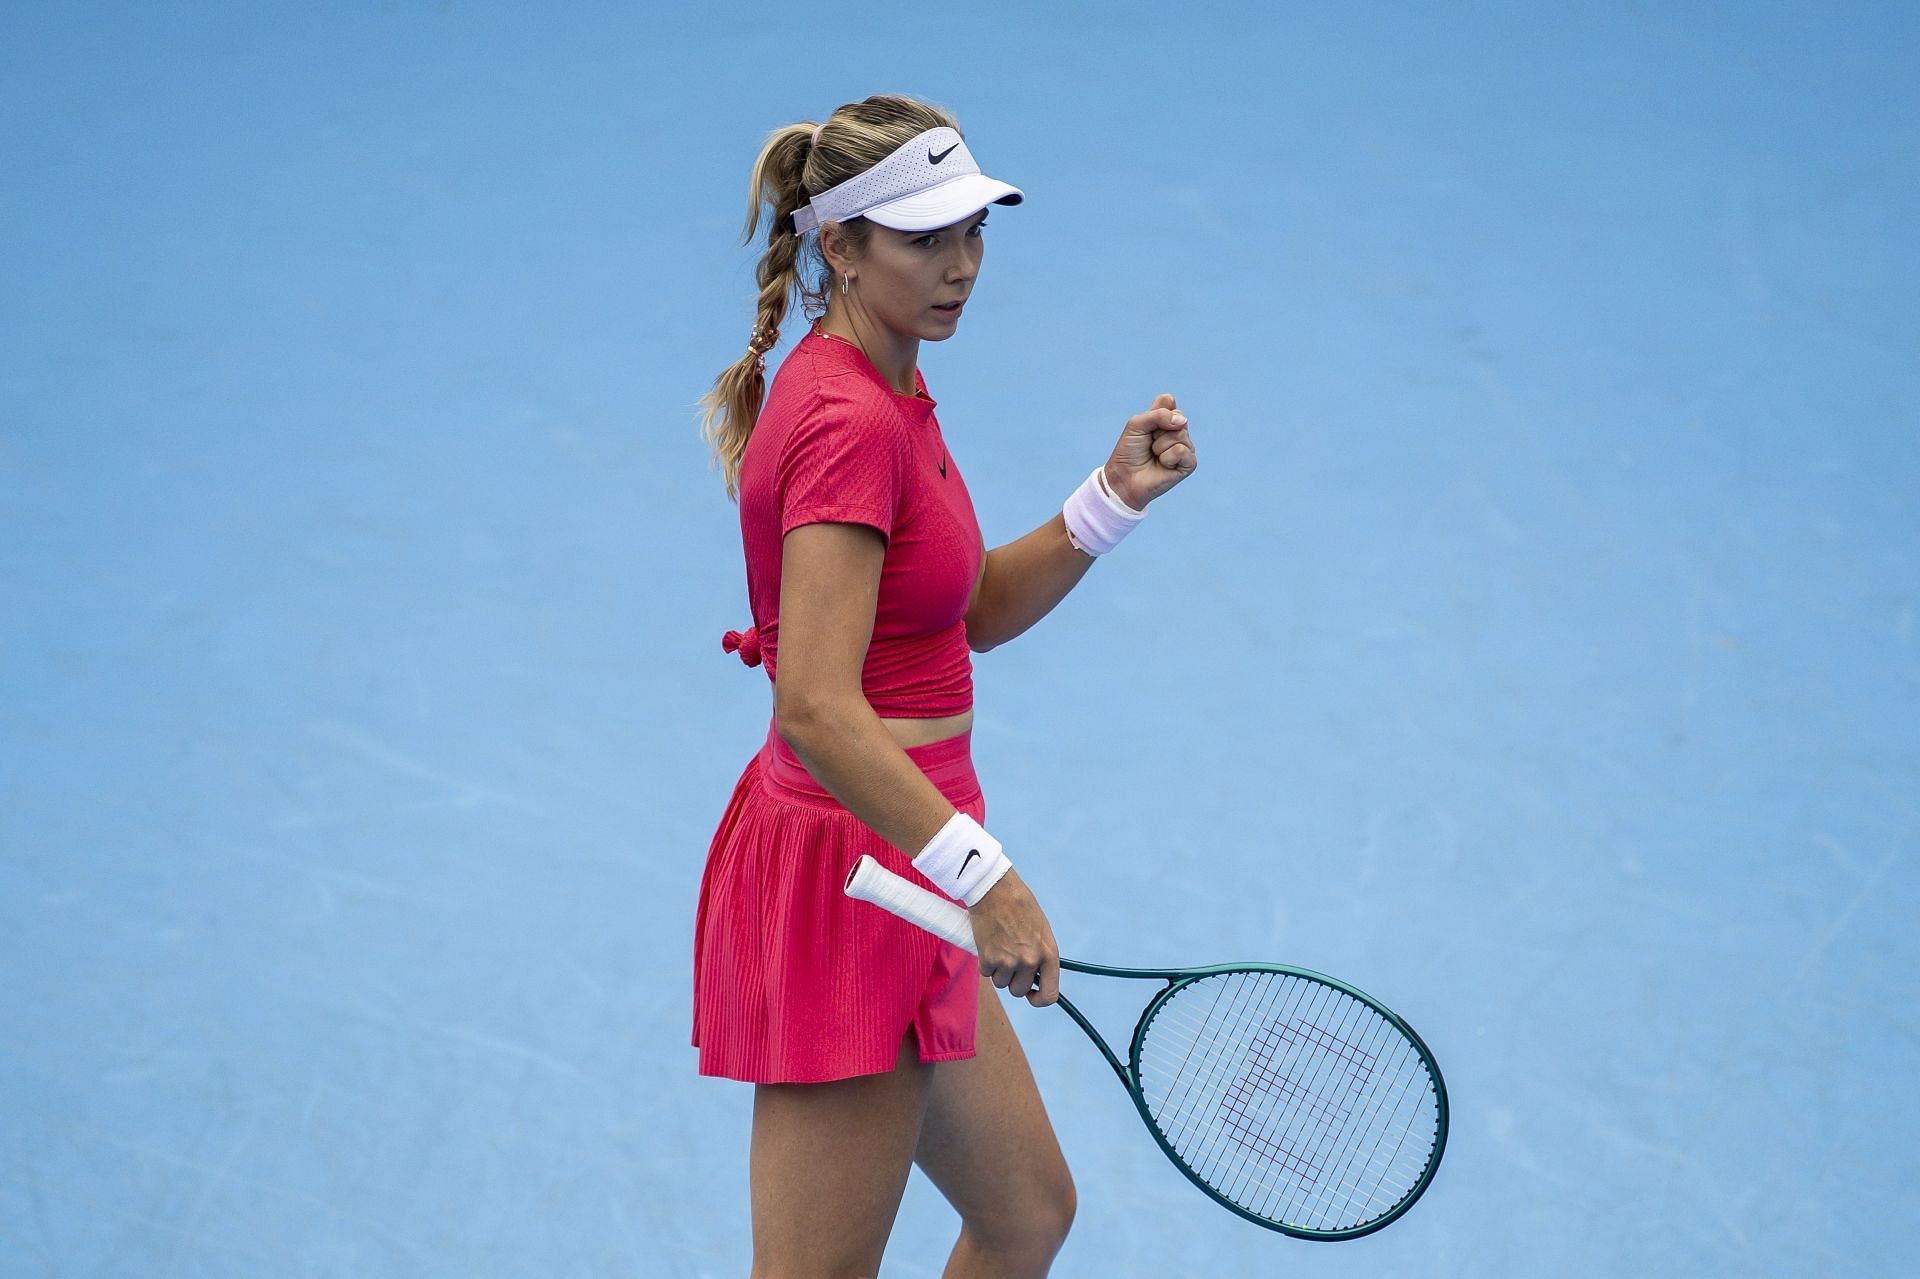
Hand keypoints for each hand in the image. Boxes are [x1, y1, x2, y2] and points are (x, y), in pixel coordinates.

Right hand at [966, 869, 1059, 1006]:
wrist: (995, 890)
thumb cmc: (1019, 906)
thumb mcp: (1041, 931)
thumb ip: (1040, 956)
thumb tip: (1035, 977)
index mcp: (1048, 954)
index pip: (1049, 994)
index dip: (1039, 999)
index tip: (1031, 994)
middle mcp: (1030, 961)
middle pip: (1019, 991)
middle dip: (1013, 980)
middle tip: (1009, 961)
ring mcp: (1008, 962)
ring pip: (1001, 983)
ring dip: (999, 971)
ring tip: (999, 947)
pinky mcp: (988, 958)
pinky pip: (986, 973)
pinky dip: (986, 962)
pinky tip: (989, 943)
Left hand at [1104, 392, 1196, 510]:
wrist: (1124, 478)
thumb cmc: (1129, 452)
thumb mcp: (1137, 425)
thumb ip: (1158, 415)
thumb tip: (1182, 421)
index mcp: (1165, 419)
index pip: (1168, 401)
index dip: (1155, 412)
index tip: (1144, 427)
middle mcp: (1178, 430)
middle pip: (1177, 416)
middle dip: (1156, 430)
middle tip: (1149, 443)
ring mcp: (1185, 446)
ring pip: (1179, 434)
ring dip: (1160, 446)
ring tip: (1154, 455)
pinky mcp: (1189, 463)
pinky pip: (1182, 451)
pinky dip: (1167, 458)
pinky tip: (1163, 465)